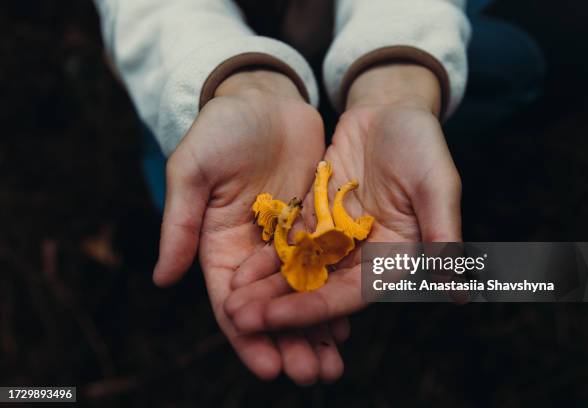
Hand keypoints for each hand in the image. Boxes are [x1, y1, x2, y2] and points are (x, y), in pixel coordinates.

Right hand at [152, 70, 347, 383]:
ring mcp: (285, 241)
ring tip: (334, 363)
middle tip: (312, 375)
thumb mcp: (193, 170)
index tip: (270, 367)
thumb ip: (180, 223)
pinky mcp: (314, 226)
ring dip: (316, 329)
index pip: (233, 303)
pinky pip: (325, 267)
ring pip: (300, 294)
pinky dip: (334, 293)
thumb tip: (162, 279)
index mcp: (219, 246)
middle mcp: (252, 252)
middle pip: (271, 308)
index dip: (250, 337)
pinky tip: (351, 319)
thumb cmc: (222, 129)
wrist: (264, 100)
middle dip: (289, 343)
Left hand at [224, 64, 461, 331]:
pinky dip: (264, 260)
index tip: (273, 319)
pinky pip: (287, 245)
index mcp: (393, 257)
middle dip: (279, 307)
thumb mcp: (437, 183)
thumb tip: (460, 292)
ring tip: (231, 303)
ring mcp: (336, 241)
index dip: (312, 309)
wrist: (389, 109)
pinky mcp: (314, 221)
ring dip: (266, 289)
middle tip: (238, 319)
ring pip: (297, 273)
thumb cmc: (422, 142)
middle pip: (317, 290)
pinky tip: (237, 271)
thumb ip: (443, 232)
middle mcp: (363, 257)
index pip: (350, 294)